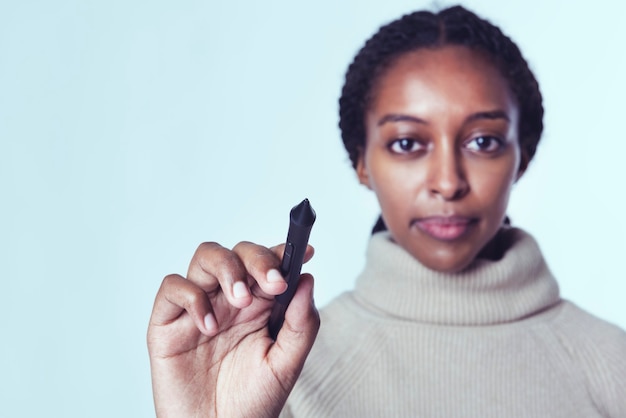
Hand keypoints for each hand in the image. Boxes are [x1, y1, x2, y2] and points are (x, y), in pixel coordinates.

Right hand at [147, 241, 319, 417]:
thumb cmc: (252, 403)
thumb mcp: (286, 365)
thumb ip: (301, 324)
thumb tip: (307, 280)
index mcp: (259, 306)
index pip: (268, 265)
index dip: (283, 252)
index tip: (303, 252)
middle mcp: (228, 300)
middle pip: (238, 253)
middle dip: (256, 259)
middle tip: (271, 284)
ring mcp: (198, 307)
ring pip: (205, 257)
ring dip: (227, 268)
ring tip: (240, 301)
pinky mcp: (168, 323)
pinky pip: (172, 288)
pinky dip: (192, 297)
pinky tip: (209, 326)